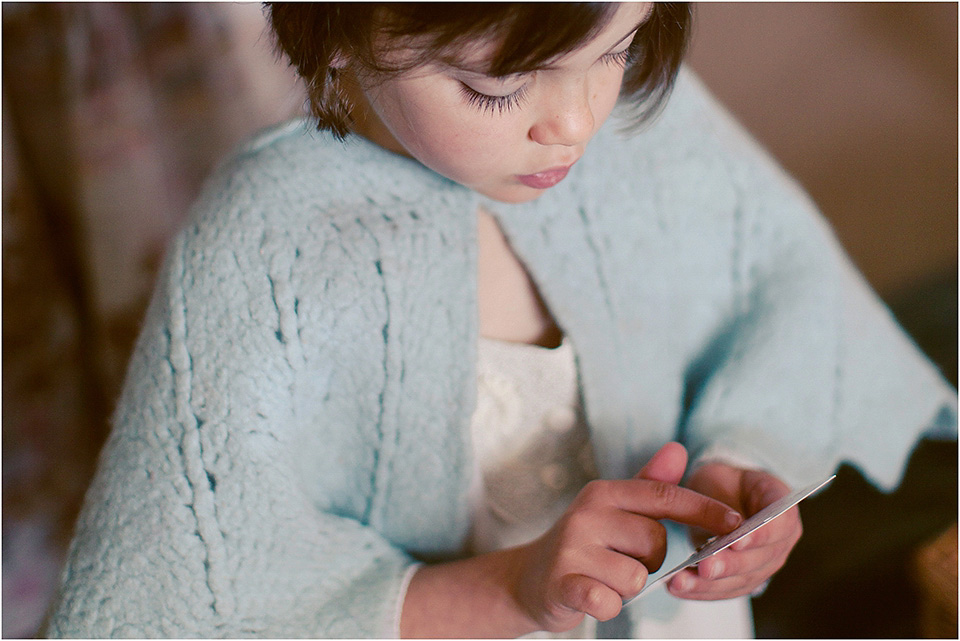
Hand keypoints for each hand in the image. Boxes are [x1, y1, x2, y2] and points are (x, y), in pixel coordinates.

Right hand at [509, 443, 742, 631]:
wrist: (529, 579)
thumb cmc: (584, 544)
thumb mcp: (614, 510)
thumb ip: (649, 484)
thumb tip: (678, 449)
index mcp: (603, 493)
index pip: (664, 495)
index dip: (704, 508)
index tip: (737, 522)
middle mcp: (586, 515)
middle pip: (655, 541)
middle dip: (649, 559)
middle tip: (620, 559)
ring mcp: (571, 549)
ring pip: (637, 576)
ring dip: (627, 587)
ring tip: (603, 578)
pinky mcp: (563, 583)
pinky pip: (610, 601)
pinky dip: (608, 606)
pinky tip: (592, 596)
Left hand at [667, 462, 802, 599]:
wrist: (717, 496)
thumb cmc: (722, 484)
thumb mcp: (727, 475)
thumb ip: (727, 490)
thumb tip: (727, 519)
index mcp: (783, 511)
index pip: (780, 525)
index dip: (760, 535)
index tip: (737, 541)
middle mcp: (779, 543)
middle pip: (759, 559)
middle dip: (730, 565)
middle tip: (706, 567)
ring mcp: (763, 565)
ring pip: (741, 580)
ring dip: (711, 584)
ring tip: (682, 582)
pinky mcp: (742, 580)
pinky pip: (724, 590)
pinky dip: (700, 591)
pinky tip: (678, 588)